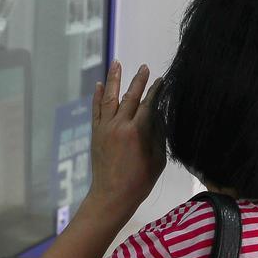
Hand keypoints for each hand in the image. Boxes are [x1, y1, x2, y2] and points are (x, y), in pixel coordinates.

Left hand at [88, 61, 165, 217]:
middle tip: (144, 67)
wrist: (112, 195)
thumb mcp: (157, 159)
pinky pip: (96, 110)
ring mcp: (105, 127)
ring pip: (110, 98)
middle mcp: (119, 124)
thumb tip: (158, 115)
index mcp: (137, 131)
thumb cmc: (139, 181)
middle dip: (139, 80)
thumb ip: (158, 135)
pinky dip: (97, 96)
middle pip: (130, 96)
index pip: (149, 103)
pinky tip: (99, 85)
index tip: (161, 80)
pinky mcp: (96, 133)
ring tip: (117, 63)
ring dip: (114, 79)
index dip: (156, 91)